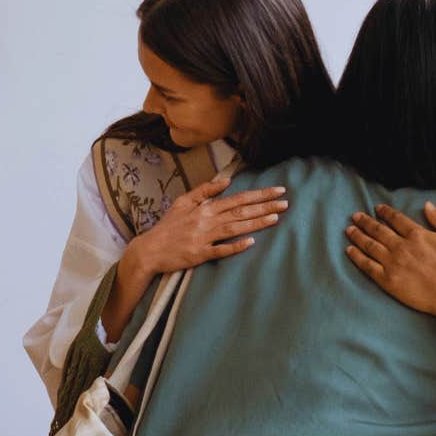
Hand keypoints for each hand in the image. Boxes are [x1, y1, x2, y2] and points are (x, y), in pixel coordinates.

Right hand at [121, 174, 287, 279]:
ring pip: (234, 228)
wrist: (150, 250)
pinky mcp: (200, 254)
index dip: (259, 195)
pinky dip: (235, 245)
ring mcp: (204, 238)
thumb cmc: (168, 227)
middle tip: (286, 203)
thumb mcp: (183, 202)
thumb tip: (226, 181)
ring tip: (276, 218)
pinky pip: (220, 250)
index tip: (278, 191)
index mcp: (205, 207)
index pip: (238, 198)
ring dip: (256, 223)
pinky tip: (250, 242)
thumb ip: (204, 190)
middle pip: (241, 211)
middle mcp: (207, 220)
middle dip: (265, 206)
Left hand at [344, 202, 435, 318]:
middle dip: (365, 221)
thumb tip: (428, 204)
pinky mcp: (388, 280)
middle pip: (378, 230)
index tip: (377, 208)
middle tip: (355, 216)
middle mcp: (402, 246)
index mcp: (418, 235)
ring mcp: (393, 263)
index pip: (396, 219)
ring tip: (349, 229)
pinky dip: (357, 257)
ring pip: (370, 245)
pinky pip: (367, 266)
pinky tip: (349, 250)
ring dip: (358, 236)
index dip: (385, 212)